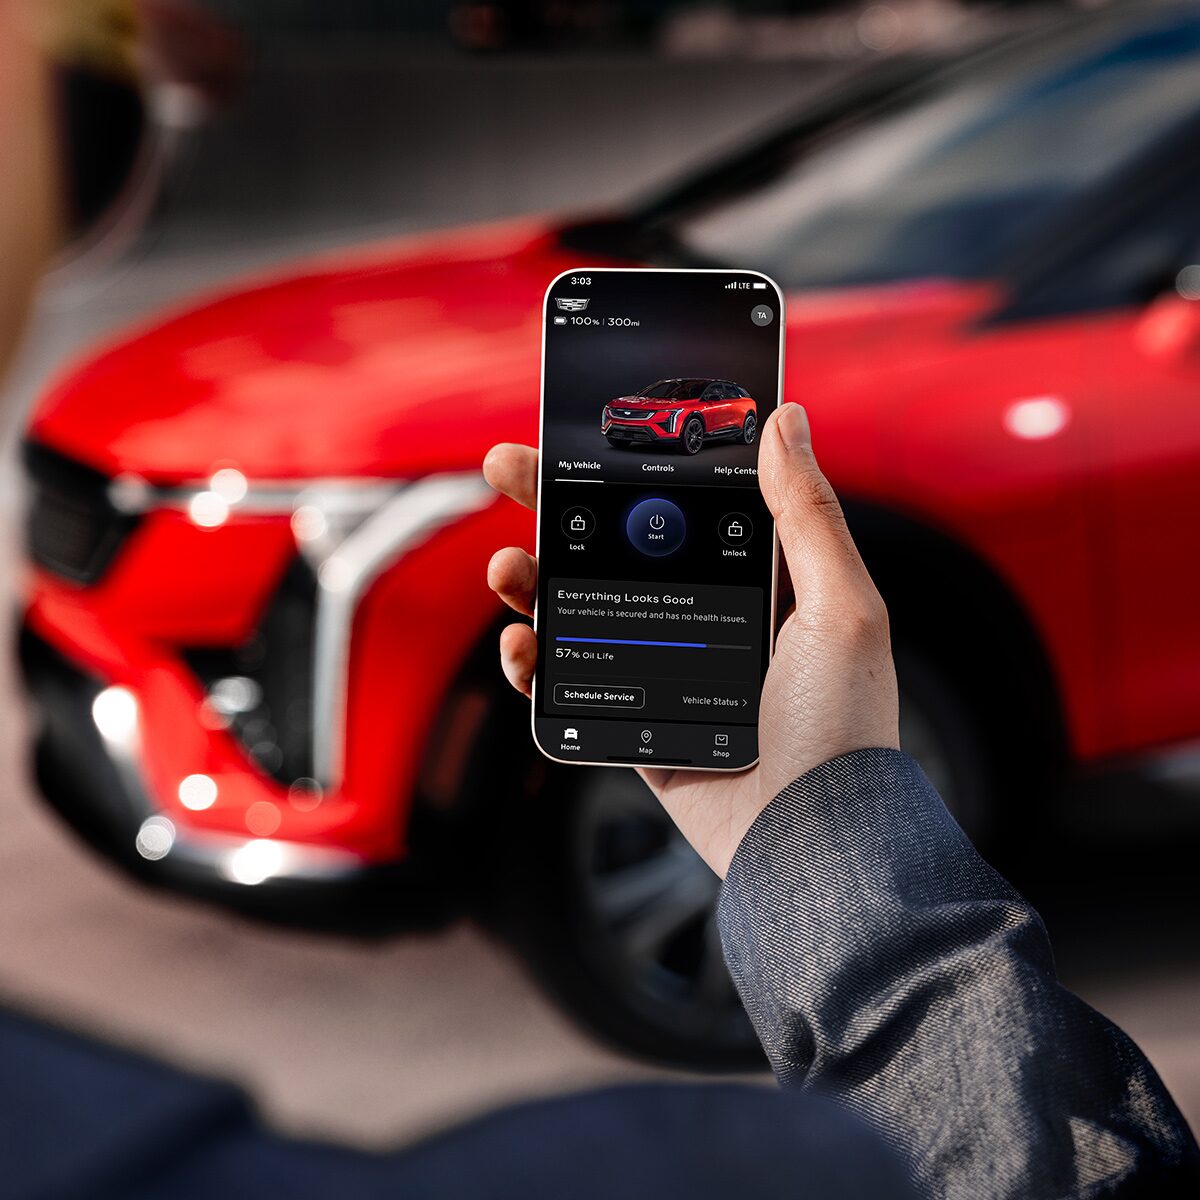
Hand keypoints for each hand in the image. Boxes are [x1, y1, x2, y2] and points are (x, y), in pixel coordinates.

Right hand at [483, 403, 899, 876]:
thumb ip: (809, 513)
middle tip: (507, 467)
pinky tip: (522, 647)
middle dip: (555, 504)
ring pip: (577, 607)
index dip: (630, 468)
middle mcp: (700, 616)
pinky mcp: (630, 719)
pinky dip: (531, 659)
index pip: (679, 506)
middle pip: (613, 546)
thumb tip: (785, 420)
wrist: (808, 839)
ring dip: (530, 580)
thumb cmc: (841, 725)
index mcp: (752, 581)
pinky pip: (566, 679)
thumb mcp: (842, 606)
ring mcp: (660, 667)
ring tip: (507, 569)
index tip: (585, 434)